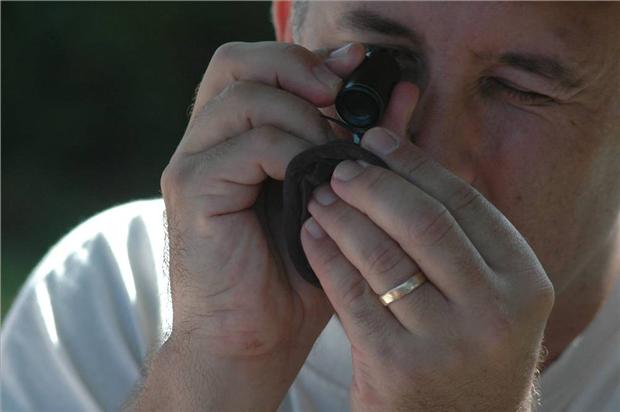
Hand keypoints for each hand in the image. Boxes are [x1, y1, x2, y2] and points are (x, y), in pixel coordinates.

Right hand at [157, 41, 366, 408]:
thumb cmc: (294, 276)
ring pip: (245, 97)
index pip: (255, 66)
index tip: (355, 66)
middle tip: (338, 93)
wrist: (251, 340)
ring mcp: (193, 163)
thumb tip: (402, 94)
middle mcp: (206, 143)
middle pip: (236, 63)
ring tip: (332, 154)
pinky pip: (248, 143)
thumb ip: (363, 142)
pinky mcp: (192, 190)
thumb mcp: (336, 199)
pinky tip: (313, 181)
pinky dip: (290, 150)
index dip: (305, 57)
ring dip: (301, 115)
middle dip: (295, 67)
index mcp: (234, 139)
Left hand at [300, 84, 554, 410]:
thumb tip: (400, 162)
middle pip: (424, 222)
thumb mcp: (483, 294)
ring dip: (343, 217)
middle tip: (339, 166)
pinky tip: (310, 235)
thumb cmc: (464, 348)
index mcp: (523, 281)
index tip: (378, 139)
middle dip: (374, 185)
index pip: (464, 202)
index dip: (415, 163)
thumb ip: (454, 237)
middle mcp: (495, 311)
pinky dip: (326, 257)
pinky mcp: (398, 368)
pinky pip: (351, 295)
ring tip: (319, 195)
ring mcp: (447, 343)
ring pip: (383, 256)